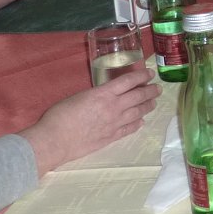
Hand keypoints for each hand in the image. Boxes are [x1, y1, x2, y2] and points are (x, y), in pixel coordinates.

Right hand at [21, 67, 159, 175]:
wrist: (55, 140)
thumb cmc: (60, 115)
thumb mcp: (79, 96)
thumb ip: (96, 94)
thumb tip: (104, 95)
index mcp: (104, 93)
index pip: (129, 81)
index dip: (142, 75)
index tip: (150, 73)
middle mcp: (114, 107)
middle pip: (138, 96)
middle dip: (151, 91)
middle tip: (158, 89)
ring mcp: (115, 123)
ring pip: (138, 112)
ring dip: (147, 106)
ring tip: (153, 103)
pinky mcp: (112, 137)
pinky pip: (130, 128)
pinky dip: (137, 123)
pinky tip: (141, 121)